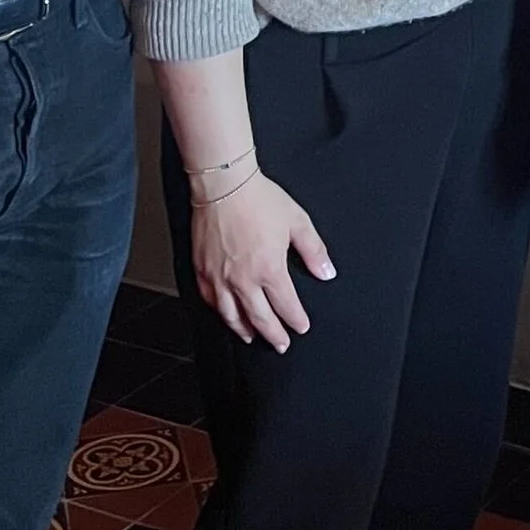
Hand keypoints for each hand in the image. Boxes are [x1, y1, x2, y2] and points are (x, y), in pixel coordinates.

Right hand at [191, 173, 332, 351]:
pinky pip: (210, 301)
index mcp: (269, 270)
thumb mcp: (297, 222)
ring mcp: (219, 278)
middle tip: (281, 344)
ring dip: (245, 330)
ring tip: (252, 337)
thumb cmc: (259, 199)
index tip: (301, 327)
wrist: (224, 185)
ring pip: (232, 316)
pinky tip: (226, 315)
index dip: (295, 320)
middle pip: (260, 319)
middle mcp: (243, 280)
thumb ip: (314, 251)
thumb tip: (327, 272)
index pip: (286, 306)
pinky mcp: (202, 270)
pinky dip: (220, 313)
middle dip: (274, 335)